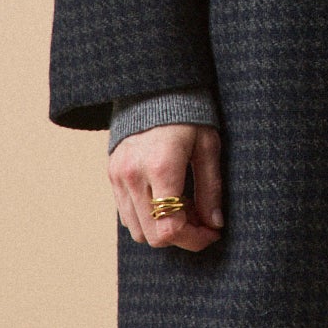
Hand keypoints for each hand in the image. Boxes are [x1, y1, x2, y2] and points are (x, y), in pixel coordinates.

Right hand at [108, 122, 223, 251]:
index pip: (170, 228)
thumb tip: (215, 224)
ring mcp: (118, 176)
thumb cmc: (189, 114)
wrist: (155, 88)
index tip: (212, 232)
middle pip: (153, 235)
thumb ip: (211, 188)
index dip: (194, 239)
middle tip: (202, 220)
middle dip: (181, 237)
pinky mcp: (112, 174)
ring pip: (137, 230)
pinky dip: (148, 217)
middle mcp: (134, 175)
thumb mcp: (208, 146)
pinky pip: (127, 214)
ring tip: (185, 206)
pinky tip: (167, 198)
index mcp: (161, 167)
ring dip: (163, 229)